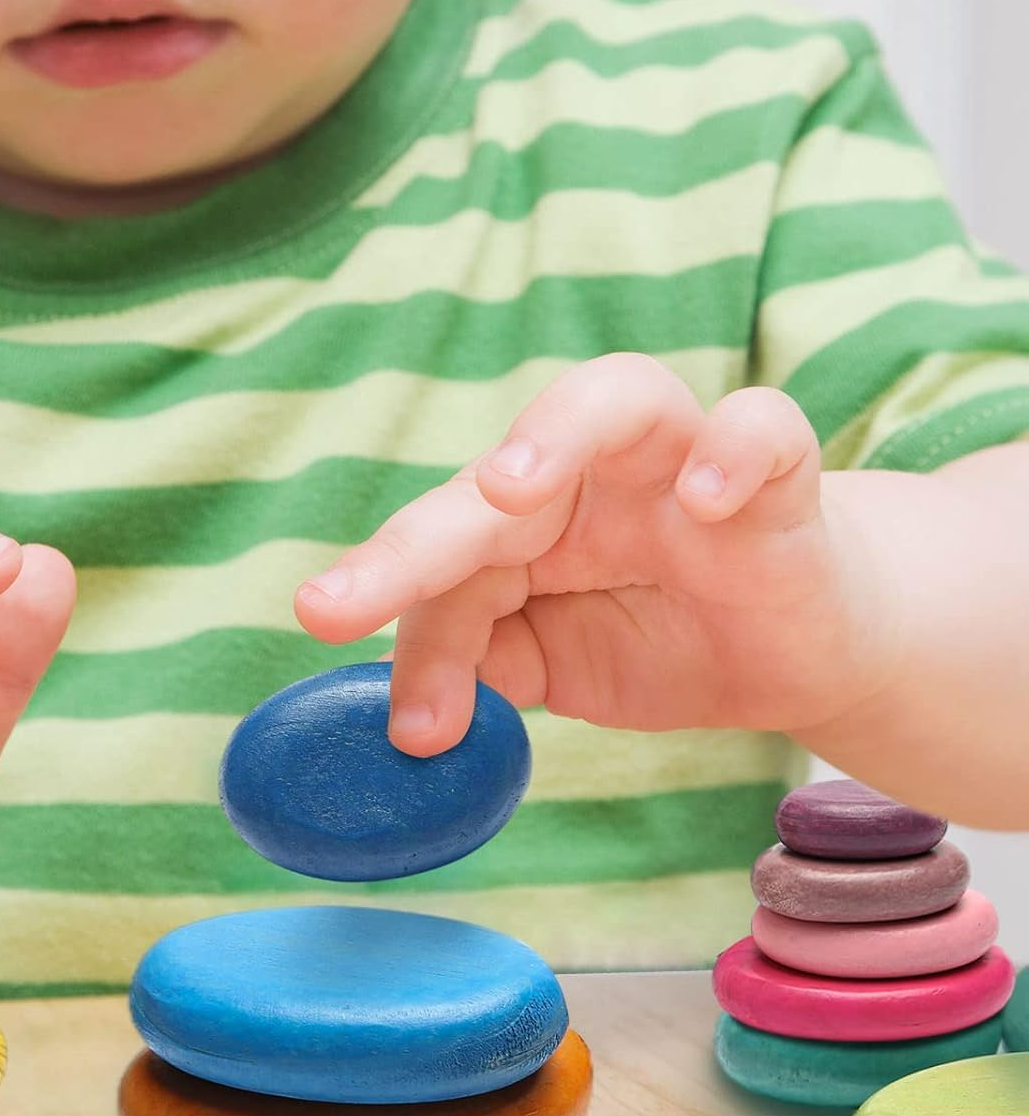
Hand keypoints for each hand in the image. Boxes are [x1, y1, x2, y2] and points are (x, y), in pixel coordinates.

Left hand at [295, 354, 893, 756]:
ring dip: (556, 430)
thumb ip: (475, 661)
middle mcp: (588, 470)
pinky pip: (765, 426)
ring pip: (621, 394)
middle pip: (500, 470)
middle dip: (422, 536)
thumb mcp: (549, 662)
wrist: (793, 652)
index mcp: (523, 514)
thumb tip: (413, 721)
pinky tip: (705, 503)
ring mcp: (680, 463)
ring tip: (509, 489)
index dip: (384, 584)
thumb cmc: (655, 636)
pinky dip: (735, 451)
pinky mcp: (779, 480)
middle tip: (351, 595)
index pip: (442, 539)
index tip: (323, 626)